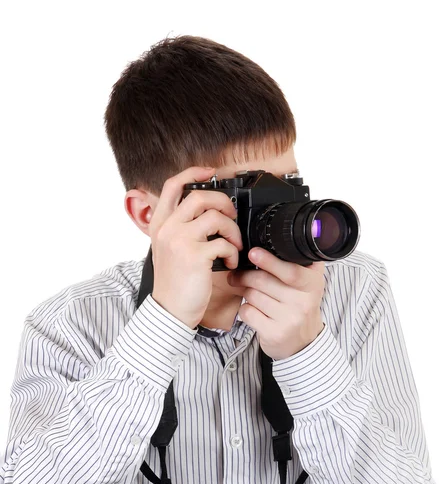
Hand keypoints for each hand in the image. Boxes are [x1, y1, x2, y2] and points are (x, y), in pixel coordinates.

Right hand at [149, 166, 243, 329]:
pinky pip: (223, 243)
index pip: (172, 186)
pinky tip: (228, 262)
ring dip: (232, 231)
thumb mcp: (168, 249)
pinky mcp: (195, 256)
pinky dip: (232, 252)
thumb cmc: (173, 282)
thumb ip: (180, 228)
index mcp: (159, 224)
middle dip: (223, 203)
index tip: (210, 172)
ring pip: (216, 218)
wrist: (169, 311)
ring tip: (234, 245)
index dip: (192, 172)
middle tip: (231, 216)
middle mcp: (167, 228)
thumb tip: (206, 213)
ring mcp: (180, 240)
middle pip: (200, 196)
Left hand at [227, 247, 325, 360]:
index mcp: (312, 284)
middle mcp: (303, 302)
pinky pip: (247, 312)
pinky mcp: (274, 333)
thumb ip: (299, 262)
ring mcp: (289, 319)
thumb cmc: (300, 305)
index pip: (291, 271)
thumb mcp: (308, 282)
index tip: (253, 253)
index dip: (270, 262)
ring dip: (245, 292)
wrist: (303, 342)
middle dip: (245, 275)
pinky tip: (253, 310)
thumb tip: (272, 240)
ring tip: (248, 292)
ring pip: (252, 295)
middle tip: (236, 274)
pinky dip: (244, 309)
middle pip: (263, 281)